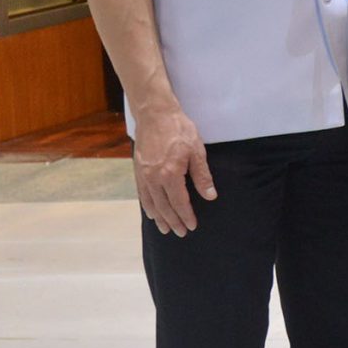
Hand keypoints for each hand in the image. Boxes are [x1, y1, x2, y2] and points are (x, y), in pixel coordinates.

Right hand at [132, 101, 215, 236]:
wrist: (155, 114)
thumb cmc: (179, 130)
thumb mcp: (197, 151)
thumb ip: (202, 176)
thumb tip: (210, 196)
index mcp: (170, 174)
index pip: (180, 202)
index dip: (186, 216)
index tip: (192, 226)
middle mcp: (153, 177)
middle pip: (164, 206)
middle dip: (173, 221)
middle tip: (181, 233)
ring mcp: (143, 174)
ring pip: (151, 202)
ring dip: (159, 217)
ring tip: (165, 229)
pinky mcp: (137, 170)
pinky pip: (142, 193)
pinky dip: (147, 205)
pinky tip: (151, 212)